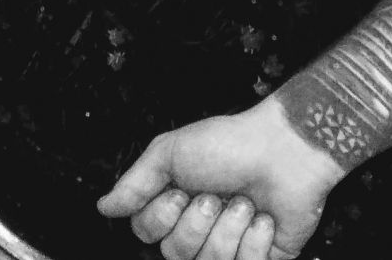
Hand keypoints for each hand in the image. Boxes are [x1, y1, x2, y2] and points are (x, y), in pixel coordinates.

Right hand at [97, 96, 344, 258]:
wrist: (288, 147)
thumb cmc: (234, 142)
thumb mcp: (174, 149)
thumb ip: (137, 181)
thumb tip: (103, 207)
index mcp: (178, 203)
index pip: (147, 235)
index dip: (162, 216)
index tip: (181, 189)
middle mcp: (201, 227)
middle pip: (176, 254)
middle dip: (198, 221)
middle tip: (218, 193)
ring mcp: (231, 244)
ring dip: (229, 227)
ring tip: (246, 201)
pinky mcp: (261, 256)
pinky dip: (255, 240)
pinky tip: (264, 217)